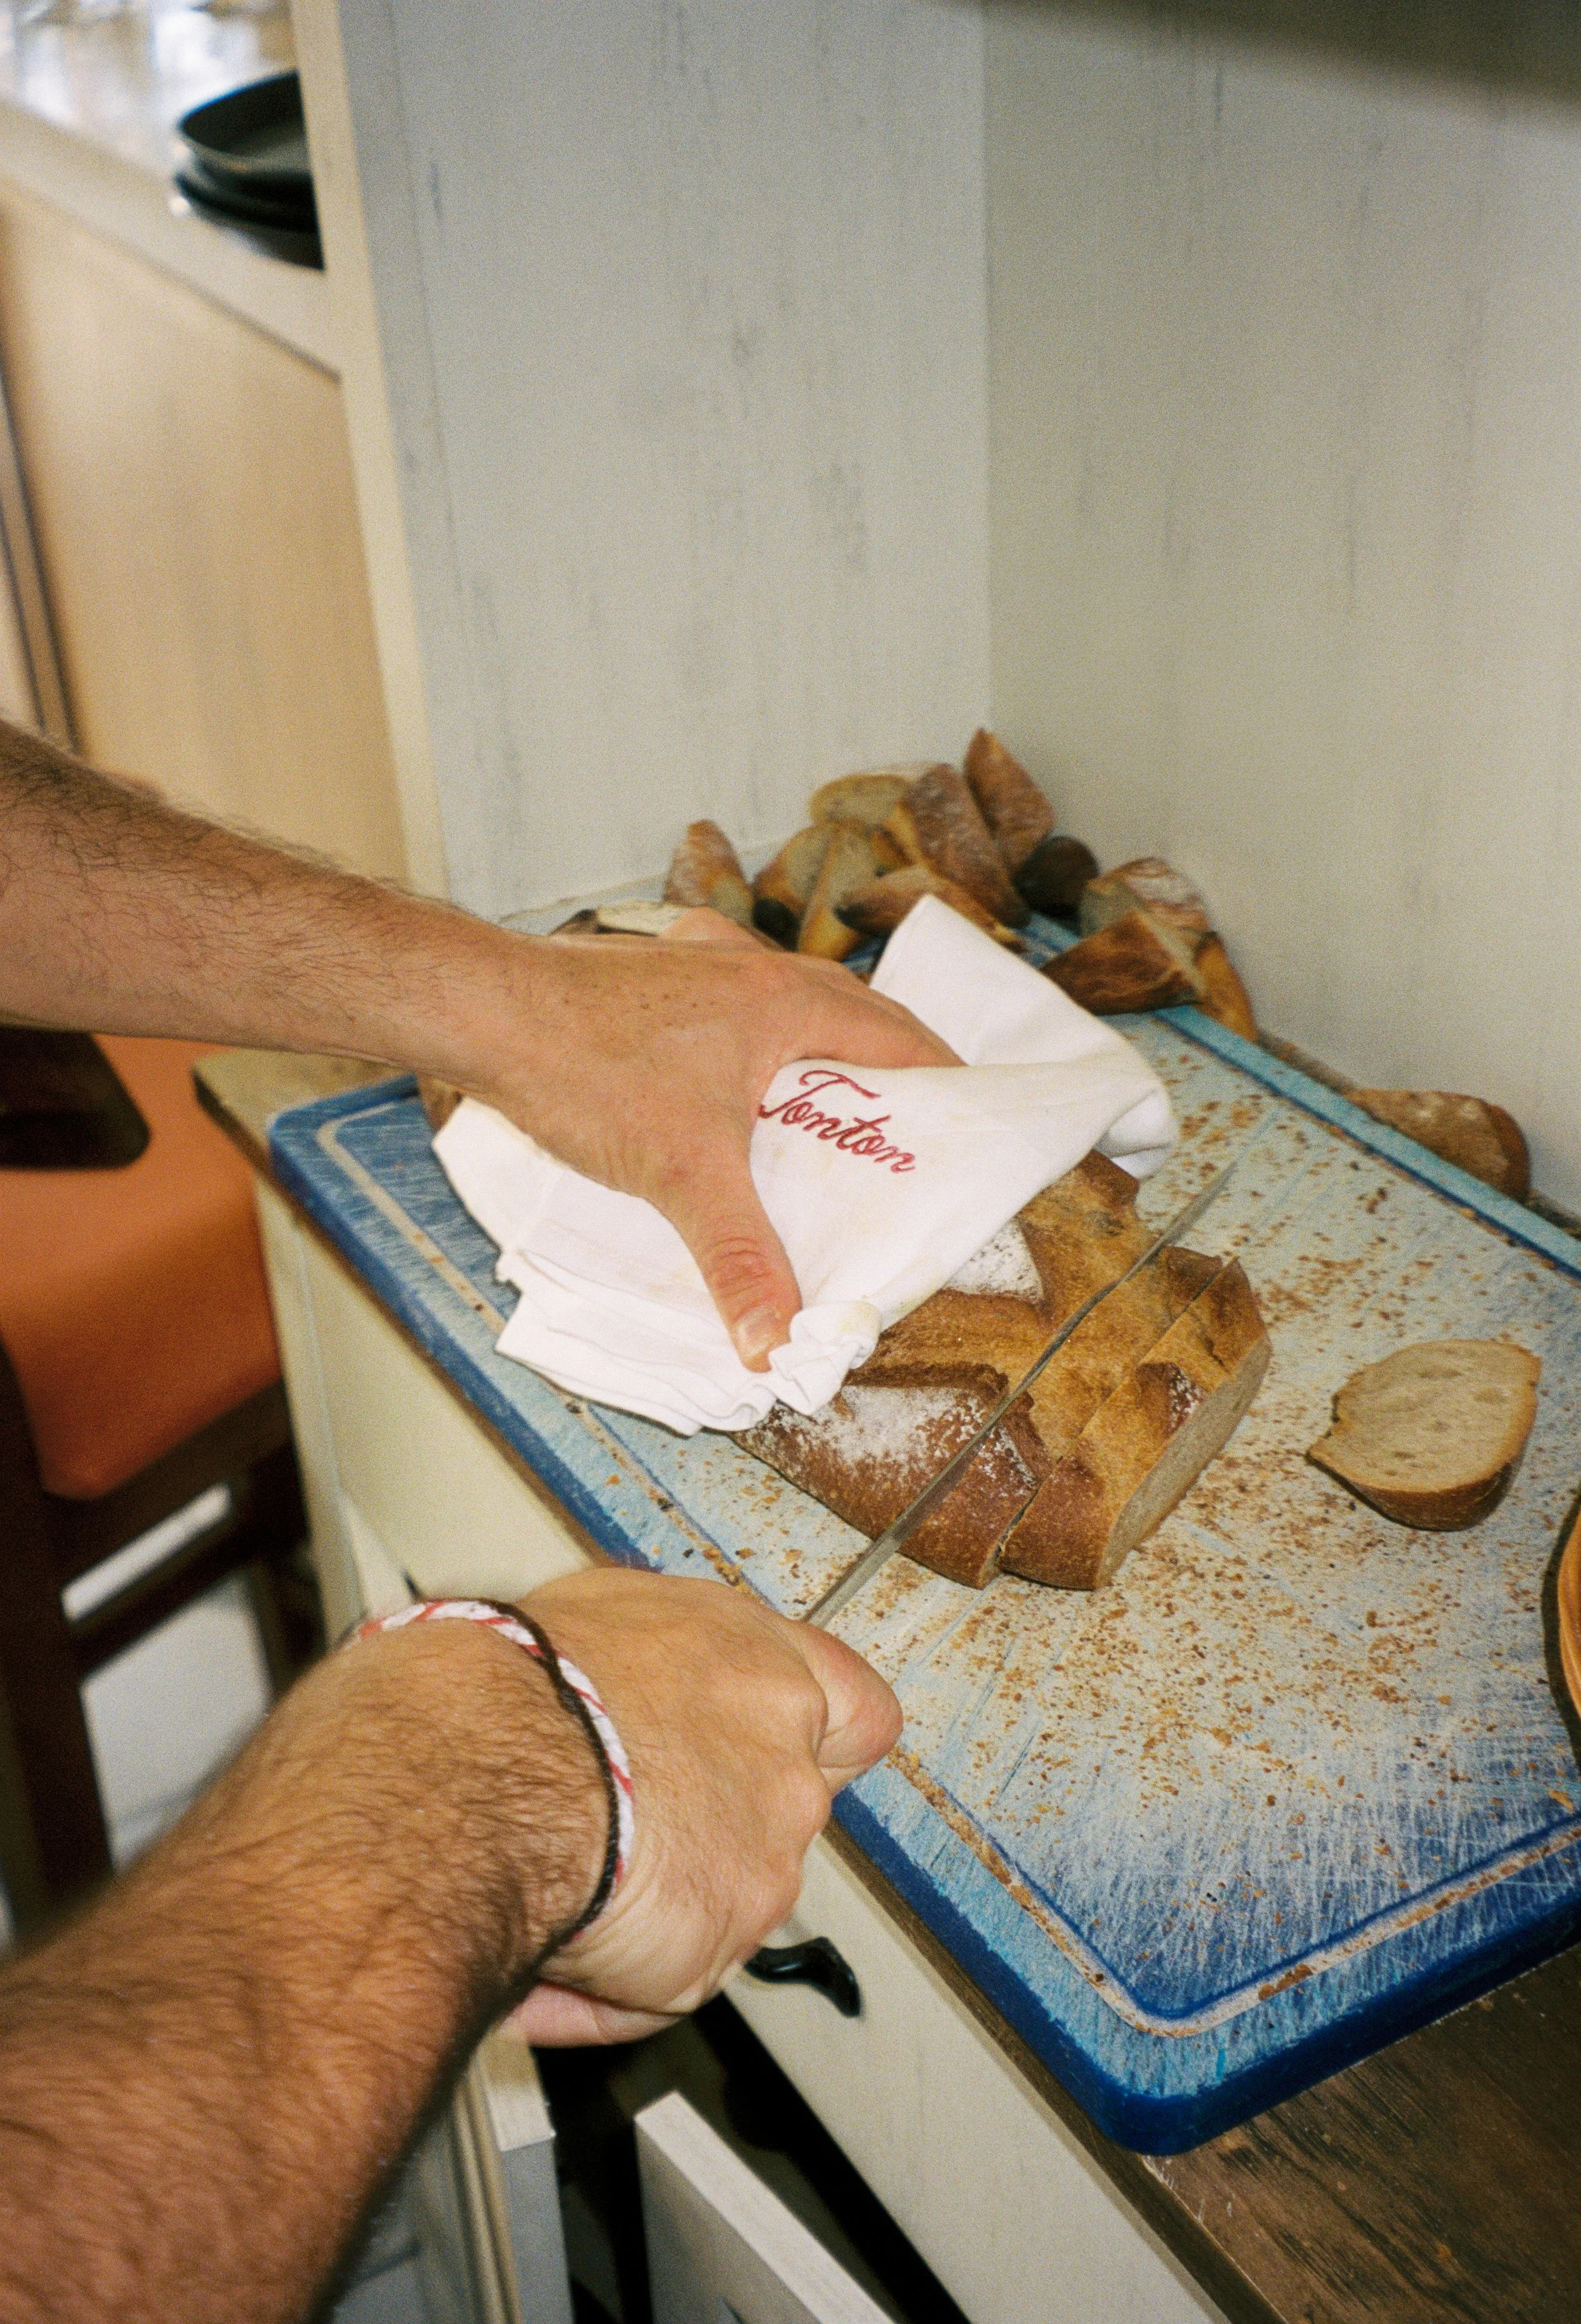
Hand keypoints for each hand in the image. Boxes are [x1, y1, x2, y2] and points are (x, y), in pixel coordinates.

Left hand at [458, 910, 957, 1371]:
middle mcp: (752, 972)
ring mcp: (698, 967)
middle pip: (853, 1019)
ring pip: (785, 1010)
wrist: (483, 1010)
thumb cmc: (587, 1065)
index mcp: (790, 1002)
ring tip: (821, 1125)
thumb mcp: (683, 1175)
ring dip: (812, 1058)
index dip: (947, 1084)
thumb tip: (777, 1342)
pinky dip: (744, 1046)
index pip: (905, 1037)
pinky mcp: (648, 980)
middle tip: (901, 1145)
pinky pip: (723, 1010)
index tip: (969, 1130)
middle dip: (884, 1078)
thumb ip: (741, 1258)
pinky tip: (722, 1088)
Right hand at [501, 1566, 901, 2043]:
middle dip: (710, 1838)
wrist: (484, 1764)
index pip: (855, 1711)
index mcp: (756, 1664)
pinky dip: (609, 1981)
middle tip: (621, 1835)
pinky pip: (666, 1980)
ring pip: (721, 1905)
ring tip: (552, 1890)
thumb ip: (653, 1667)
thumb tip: (623, 1692)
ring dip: (652, 1911)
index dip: (819, 1744)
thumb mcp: (594, 1617)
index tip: (776, 1759)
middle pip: (783, 1816)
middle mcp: (783, 1756)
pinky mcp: (727, 1938)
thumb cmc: (513, 1681)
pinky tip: (542, 1948)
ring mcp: (768, 1852)